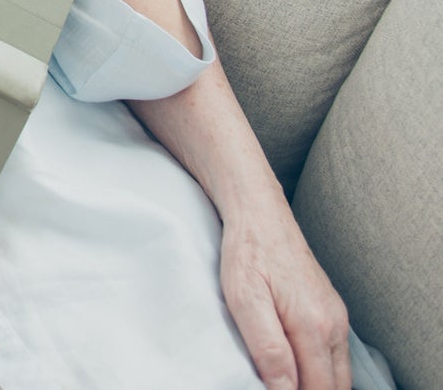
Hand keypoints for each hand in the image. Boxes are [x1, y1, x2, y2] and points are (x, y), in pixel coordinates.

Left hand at [219, 207, 349, 389]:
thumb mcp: (245, 299)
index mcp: (314, 326)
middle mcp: (334, 324)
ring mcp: (336, 317)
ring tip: (283, 379)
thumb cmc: (247, 251)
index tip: (270, 389)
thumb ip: (268, 348)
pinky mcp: (331, 309)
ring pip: (338, 374)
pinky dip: (320, 369)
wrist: (259, 211)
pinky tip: (296, 366)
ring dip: (317, 385)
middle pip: (334, 387)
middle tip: (275, 385)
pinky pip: (334, 355)